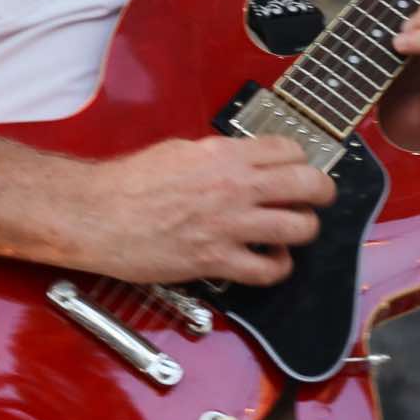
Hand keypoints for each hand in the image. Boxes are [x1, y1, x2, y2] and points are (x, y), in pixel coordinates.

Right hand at [78, 135, 335, 286]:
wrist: (97, 214)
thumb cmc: (128, 182)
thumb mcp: (180, 151)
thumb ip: (218, 156)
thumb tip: (241, 161)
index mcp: (225, 155)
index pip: (290, 150)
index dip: (302, 160)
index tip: (299, 168)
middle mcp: (235, 186)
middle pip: (309, 184)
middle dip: (322, 192)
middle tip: (318, 198)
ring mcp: (229, 225)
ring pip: (299, 228)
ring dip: (303, 230)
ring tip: (294, 231)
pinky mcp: (216, 260)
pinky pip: (268, 269)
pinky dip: (278, 267)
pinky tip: (271, 261)